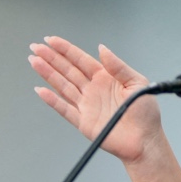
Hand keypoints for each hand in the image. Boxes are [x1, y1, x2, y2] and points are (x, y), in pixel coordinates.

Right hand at [29, 36, 163, 163]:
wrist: (145, 141)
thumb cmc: (146, 114)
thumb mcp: (137, 83)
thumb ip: (118, 66)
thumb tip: (102, 49)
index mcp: (106, 78)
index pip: (81, 60)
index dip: (65, 49)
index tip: (51, 40)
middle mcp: (93, 90)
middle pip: (67, 70)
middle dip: (51, 58)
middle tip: (36, 47)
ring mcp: (86, 105)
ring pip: (62, 86)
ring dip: (48, 74)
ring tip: (34, 61)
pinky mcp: (83, 122)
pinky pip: (64, 109)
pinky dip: (52, 100)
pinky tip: (40, 90)